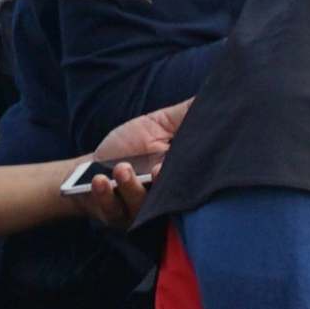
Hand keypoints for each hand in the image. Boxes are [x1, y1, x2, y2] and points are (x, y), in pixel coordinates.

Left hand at [73, 100, 187, 230]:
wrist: (92, 167)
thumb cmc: (132, 144)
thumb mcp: (160, 124)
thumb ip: (186, 114)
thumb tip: (217, 94)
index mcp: (176, 177)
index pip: (190, 179)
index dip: (190, 175)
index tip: (182, 164)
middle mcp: (161, 199)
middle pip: (169, 199)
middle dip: (164, 185)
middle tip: (157, 170)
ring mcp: (136, 209)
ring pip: (138, 206)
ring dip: (130, 187)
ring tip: (121, 168)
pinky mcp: (112, 214)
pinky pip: (110, 209)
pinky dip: (104, 195)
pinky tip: (99, 181)